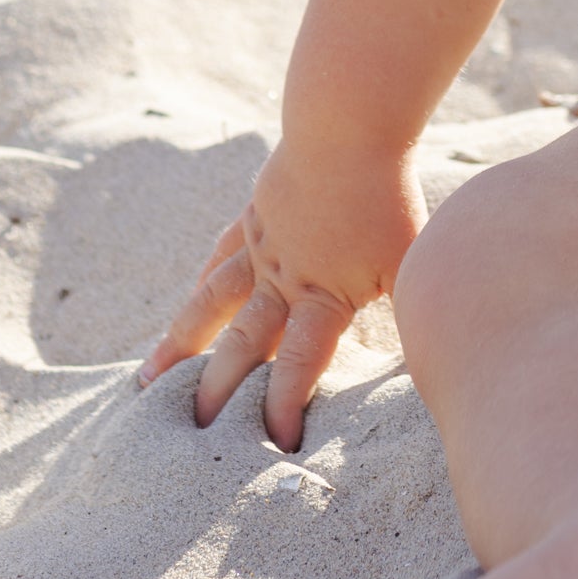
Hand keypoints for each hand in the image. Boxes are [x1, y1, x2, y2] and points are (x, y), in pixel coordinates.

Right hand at [139, 138, 425, 450]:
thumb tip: (429, 353)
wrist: (349, 129)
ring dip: (180, 347)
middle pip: (244, 347)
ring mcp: (260, 248)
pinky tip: (188, 307)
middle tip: (188, 436)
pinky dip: (201, 287)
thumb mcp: (410, 257)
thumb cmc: (389, 195)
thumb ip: (409, 305)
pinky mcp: (253, 218)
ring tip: (148, 384)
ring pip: (211, 307)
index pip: (300, 368)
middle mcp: (282, 281)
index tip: (273, 449)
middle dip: (215, 395)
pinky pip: (219, 260)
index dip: (284, 410)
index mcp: (322, 297)